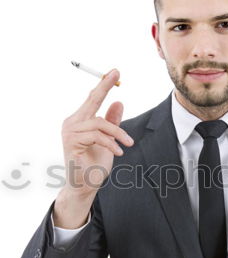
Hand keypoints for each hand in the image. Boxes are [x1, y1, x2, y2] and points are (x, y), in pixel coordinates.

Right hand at [61, 68, 133, 197]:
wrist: (85, 185)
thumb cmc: (94, 163)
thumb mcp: (109, 140)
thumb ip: (111, 122)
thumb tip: (118, 102)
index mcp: (79, 121)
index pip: (92, 99)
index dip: (103, 85)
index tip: (114, 71)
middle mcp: (71, 123)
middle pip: (91, 100)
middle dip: (104, 86)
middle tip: (117, 73)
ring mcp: (70, 132)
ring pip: (99, 123)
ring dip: (117, 133)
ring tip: (128, 144)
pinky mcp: (71, 142)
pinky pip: (96, 136)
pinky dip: (110, 143)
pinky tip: (118, 152)